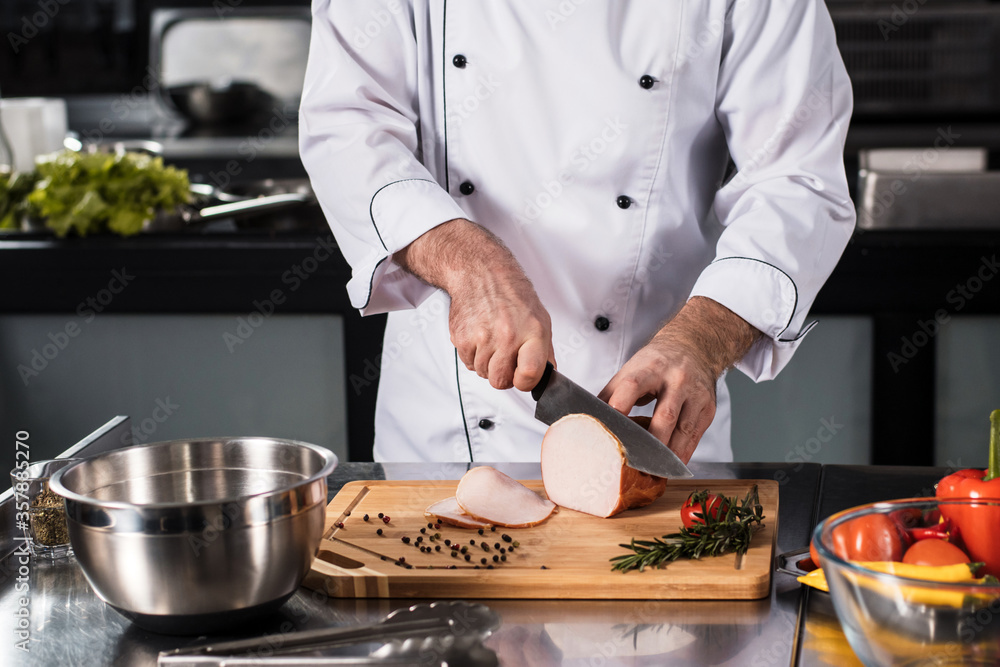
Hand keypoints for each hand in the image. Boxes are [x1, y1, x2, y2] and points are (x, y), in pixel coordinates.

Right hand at [395, 219, 553, 390]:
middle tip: (505, 356)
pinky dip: (473, 355)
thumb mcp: (540, 318)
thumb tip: (550, 377)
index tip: (523, 376)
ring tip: (492, 341)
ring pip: (483, 373)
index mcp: (532, 332)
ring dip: (487, 363)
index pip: (529, 374)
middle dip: (503, 374)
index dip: (525, 382)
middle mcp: (507, 335)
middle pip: (501, 381)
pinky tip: (480, 336)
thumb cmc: (512, 295)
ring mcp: (482, 337)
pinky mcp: (462, 338)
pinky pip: (468, 363)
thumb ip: (546, 351)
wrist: (481, 272)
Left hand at [598, 297, 760, 462]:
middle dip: (651, 443)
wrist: (694, 347)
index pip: (632, 386)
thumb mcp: (632, 369)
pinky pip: (695, 435)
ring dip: (668, 454)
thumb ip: (611, 393)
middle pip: (664, 415)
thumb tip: (588, 417)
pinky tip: (672, 465)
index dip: (620, 406)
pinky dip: (684, 453)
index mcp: (650, 368)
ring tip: (654, 473)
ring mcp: (695, 394)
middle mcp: (676, 380)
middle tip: (636, 464)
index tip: (610, 429)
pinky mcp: (708, 408)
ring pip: (683, 429)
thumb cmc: (656, 362)